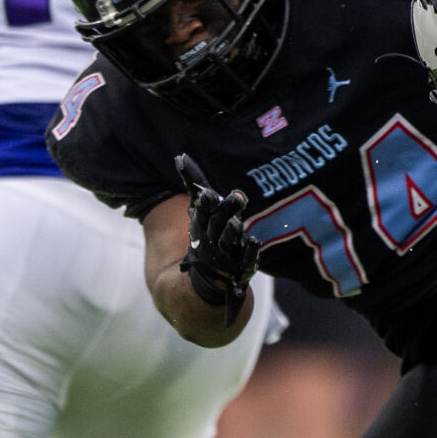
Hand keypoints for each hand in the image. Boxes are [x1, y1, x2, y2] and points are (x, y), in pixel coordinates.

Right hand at [175, 153, 260, 325]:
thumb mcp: (200, 212)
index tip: (208, 194)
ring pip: (228, 242)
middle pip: (217, 225)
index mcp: (201, 227)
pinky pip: (246, 261)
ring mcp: (226, 256)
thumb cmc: (208, 235)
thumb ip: (194, 185)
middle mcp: (212, 241)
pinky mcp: (241, 268)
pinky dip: (250, 253)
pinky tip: (255, 242)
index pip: (202, 214)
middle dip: (225, 211)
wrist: (207, 279)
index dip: (205, 205)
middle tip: (237, 197)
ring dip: (233, 230)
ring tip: (239, 221)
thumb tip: (181, 157)